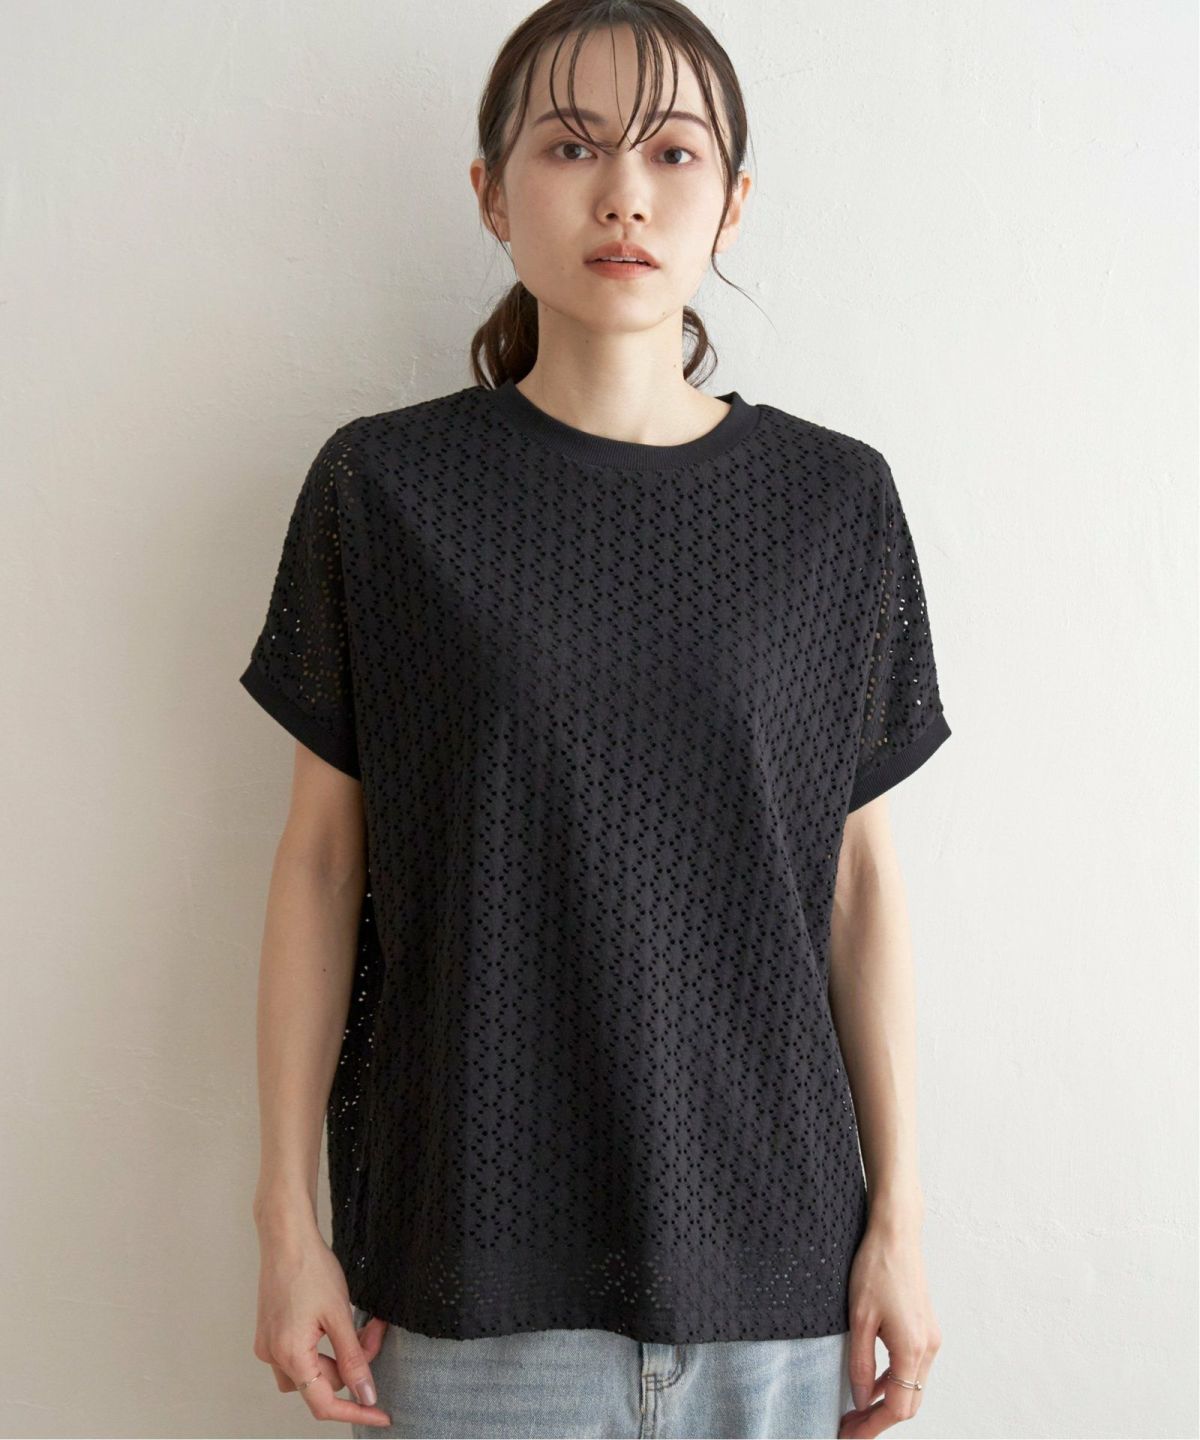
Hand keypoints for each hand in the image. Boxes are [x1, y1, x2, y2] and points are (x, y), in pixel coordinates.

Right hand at [253, 1214, 391, 1426]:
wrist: (286, 1238)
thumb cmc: (312, 1270)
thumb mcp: (340, 1315)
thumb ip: (354, 1359)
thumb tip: (366, 1395)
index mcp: (290, 1356)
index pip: (324, 1404)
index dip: (356, 1412)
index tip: (381, 1415)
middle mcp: (273, 1357)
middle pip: (321, 1384)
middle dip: (351, 1365)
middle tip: (374, 1333)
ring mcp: (268, 1345)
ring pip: (311, 1371)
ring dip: (337, 1356)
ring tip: (358, 1325)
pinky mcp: (269, 1334)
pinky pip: (299, 1355)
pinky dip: (322, 1346)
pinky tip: (335, 1321)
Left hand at [837, 1219, 940, 1436]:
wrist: (896, 1234)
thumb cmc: (875, 1269)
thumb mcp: (859, 1319)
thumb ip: (861, 1364)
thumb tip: (862, 1400)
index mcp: (912, 1349)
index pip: (898, 1407)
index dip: (873, 1427)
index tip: (849, 1435)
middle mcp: (928, 1348)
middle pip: (909, 1404)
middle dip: (879, 1420)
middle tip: (849, 1426)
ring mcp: (930, 1338)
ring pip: (912, 1388)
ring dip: (887, 1402)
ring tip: (856, 1410)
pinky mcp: (925, 1328)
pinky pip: (912, 1369)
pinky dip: (894, 1382)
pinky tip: (872, 1383)